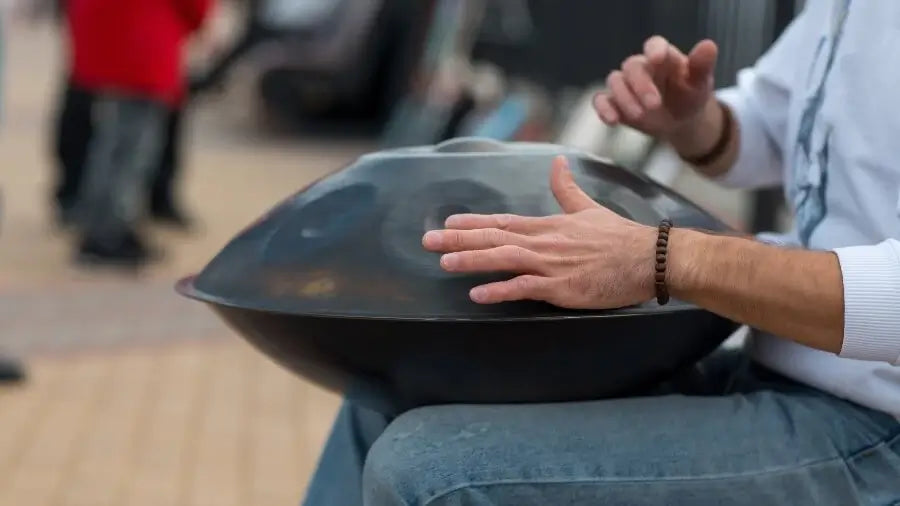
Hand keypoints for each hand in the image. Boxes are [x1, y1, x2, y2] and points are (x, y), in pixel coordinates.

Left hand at [422, 156, 656, 308]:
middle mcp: (544, 242)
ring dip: (472, 260)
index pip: (503, 222)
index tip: (447, 222)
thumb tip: (557, 162)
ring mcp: (551, 265)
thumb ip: (567, 188)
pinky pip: (525, 288)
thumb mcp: (589, 208)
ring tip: (444, 262)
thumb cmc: (621, 237)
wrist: (648, 258)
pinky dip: (500, 290)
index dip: (473, 223)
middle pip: (494, 238)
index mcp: (548, 225)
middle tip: (428, 240)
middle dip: (459, 239)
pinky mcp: (562, 288)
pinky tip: (478, 294)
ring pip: (504, 259)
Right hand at [593, 36, 718, 138]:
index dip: (654, 50)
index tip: (657, 60)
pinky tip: (612, 121)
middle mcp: (641, 67)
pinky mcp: (615, 102)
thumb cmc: (690, 95)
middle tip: (654, 105)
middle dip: (641, 85)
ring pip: (615, 82)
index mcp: (662, 57)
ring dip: (624, 98)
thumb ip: (702, 65)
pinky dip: (603, 109)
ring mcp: (626, 85)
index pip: (654, 45)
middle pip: (632, 67)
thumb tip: (709, 46)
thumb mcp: (700, 82)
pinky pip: (601, 100)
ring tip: (640, 117)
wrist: (680, 120)